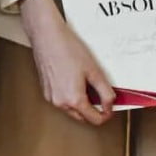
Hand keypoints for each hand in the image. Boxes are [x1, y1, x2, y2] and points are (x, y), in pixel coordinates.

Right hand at [20, 0, 114, 123]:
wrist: (47, 36)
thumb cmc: (67, 49)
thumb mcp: (94, 71)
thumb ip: (106, 93)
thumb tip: (110, 104)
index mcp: (73, 99)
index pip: (95, 119)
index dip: (106, 114)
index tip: (110, 107)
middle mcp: (59, 102)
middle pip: (82, 117)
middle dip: (93, 111)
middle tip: (100, 96)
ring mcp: (50, 96)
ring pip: (71, 110)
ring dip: (81, 104)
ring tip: (86, 86)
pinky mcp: (45, 90)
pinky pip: (62, 100)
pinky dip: (70, 97)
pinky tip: (74, 81)